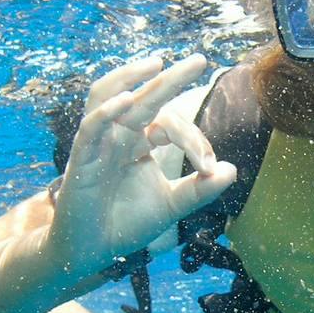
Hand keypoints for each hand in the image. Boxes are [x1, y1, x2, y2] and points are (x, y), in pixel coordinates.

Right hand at [45, 54, 236, 276]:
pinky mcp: (81, 160)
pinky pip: (91, 128)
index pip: (169, 124)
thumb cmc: (126, 224)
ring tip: (155, 64)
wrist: (92, 252)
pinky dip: (107, 111)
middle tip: (199, 60)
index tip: (210, 167)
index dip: (194, 140)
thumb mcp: (171, 205)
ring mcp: (98, 144)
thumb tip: (232, 170)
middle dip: (171, 79)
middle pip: (144, 98)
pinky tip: (126, 100)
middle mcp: (119, 136)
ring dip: (130, 77)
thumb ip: (200, 189)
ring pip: (109, 98)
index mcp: (139, 142)